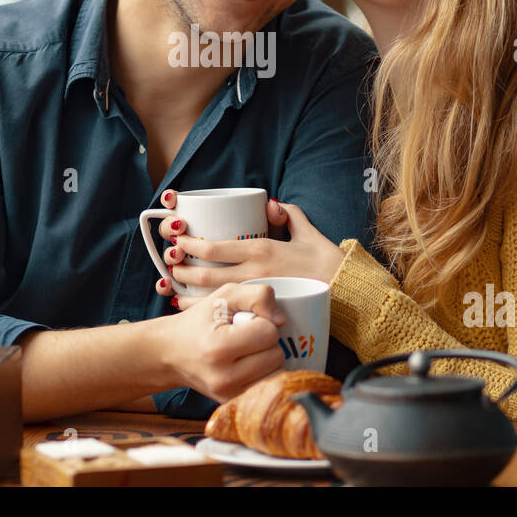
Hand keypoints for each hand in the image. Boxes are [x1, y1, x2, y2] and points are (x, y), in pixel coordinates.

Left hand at [151, 189, 346, 309]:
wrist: (348, 292)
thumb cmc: (328, 262)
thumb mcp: (307, 231)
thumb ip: (287, 214)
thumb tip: (269, 204)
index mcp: (261, 249)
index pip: (215, 248)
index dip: (190, 246)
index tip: (177, 242)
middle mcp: (254, 272)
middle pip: (205, 273)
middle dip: (182, 269)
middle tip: (168, 264)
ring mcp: (255, 295)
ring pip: (211, 296)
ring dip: (187, 293)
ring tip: (171, 288)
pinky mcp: (262, 312)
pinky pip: (227, 312)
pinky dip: (206, 311)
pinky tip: (193, 310)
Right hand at [154, 281, 288, 402]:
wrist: (170, 353)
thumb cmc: (198, 322)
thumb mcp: (224, 295)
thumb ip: (258, 296)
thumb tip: (282, 320)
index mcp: (219, 348)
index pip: (269, 332)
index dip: (261, 321)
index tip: (244, 322)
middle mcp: (224, 377)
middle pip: (276, 355)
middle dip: (265, 342)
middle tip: (243, 337)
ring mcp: (229, 395)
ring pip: (277, 373)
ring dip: (267, 359)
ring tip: (244, 351)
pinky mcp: (234, 403)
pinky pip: (268, 387)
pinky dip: (263, 374)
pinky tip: (246, 365)